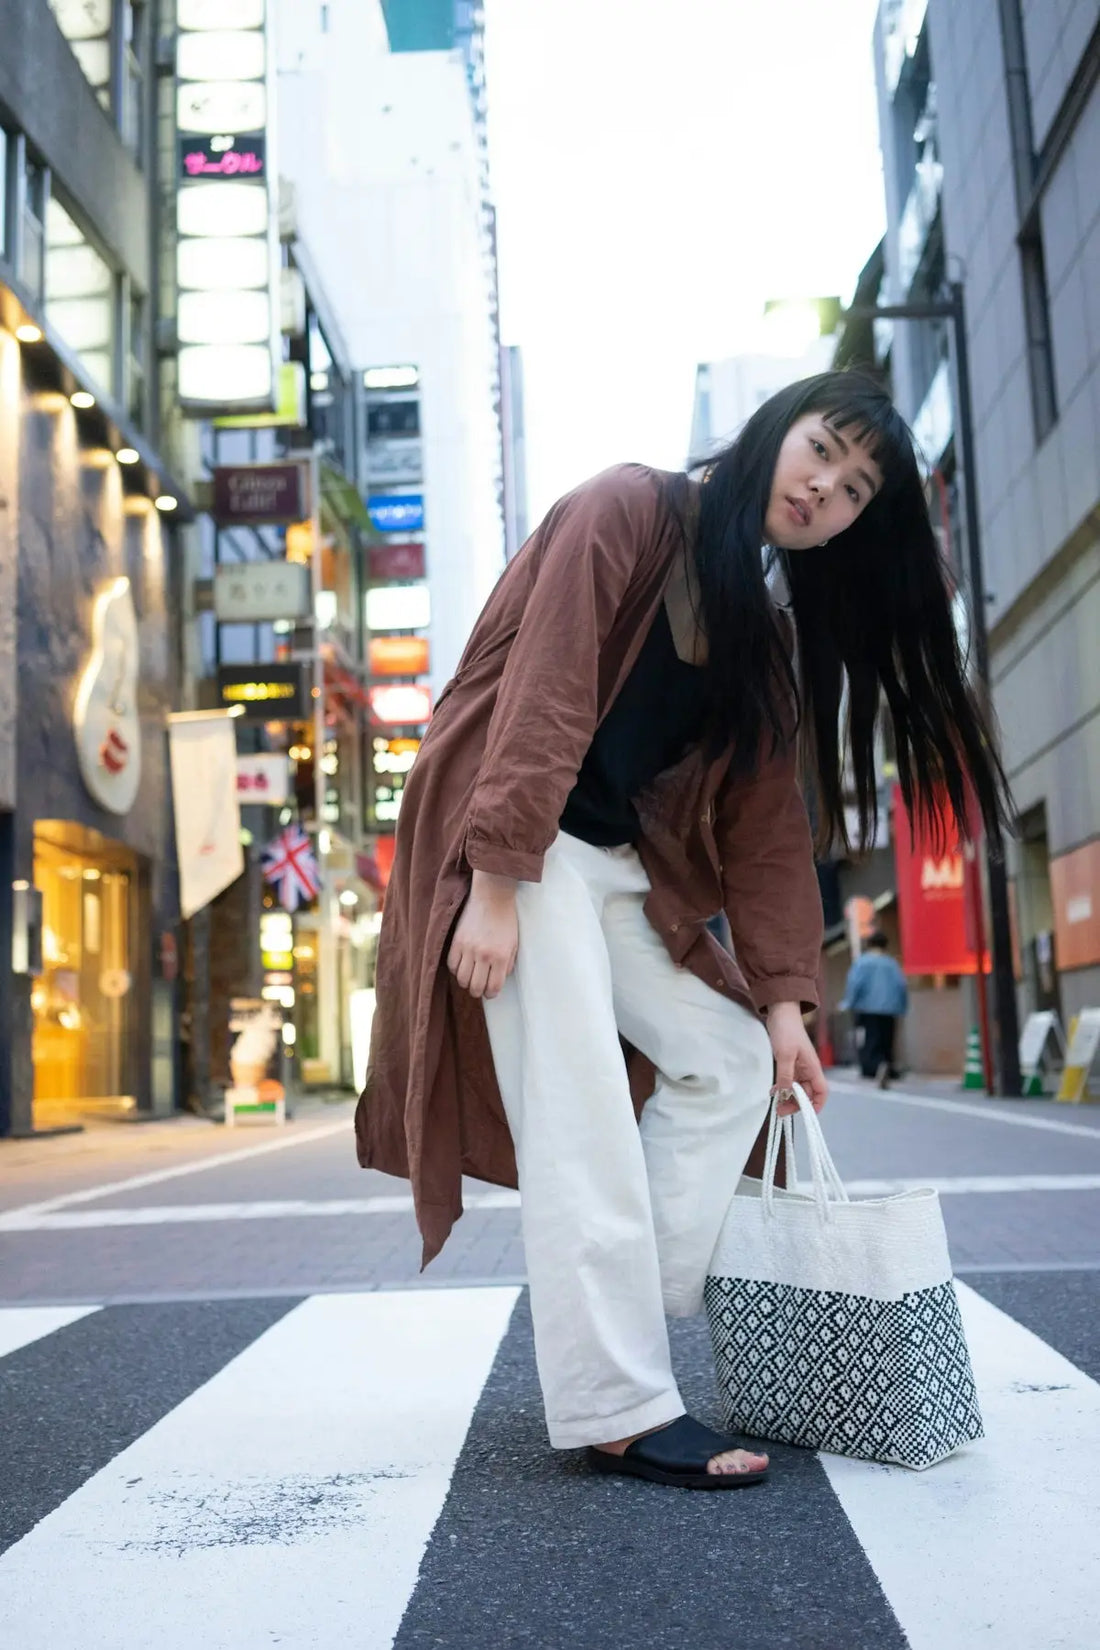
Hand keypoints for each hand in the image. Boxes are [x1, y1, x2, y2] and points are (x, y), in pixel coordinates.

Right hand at [447, 871, 518, 999]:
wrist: (492, 897)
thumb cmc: (506, 920)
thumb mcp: (514, 944)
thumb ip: (508, 965)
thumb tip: (498, 980)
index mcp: (501, 957)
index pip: (493, 987)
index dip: (491, 994)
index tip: (490, 992)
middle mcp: (483, 955)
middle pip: (475, 987)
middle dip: (478, 991)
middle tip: (479, 986)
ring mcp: (468, 948)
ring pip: (461, 979)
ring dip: (466, 981)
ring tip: (470, 976)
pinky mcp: (456, 941)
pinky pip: (451, 965)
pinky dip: (456, 969)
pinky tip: (462, 965)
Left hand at [765, 1001, 827, 1114]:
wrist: (780, 1012)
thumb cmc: (786, 1031)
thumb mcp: (785, 1054)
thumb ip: (785, 1075)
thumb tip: (785, 1094)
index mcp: (812, 1068)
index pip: (821, 1091)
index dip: (817, 1105)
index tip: (806, 1114)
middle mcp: (808, 1070)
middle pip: (807, 1094)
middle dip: (796, 1104)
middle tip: (780, 1111)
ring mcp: (799, 1067)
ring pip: (796, 1089)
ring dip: (787, 1097)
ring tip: (775, 1103)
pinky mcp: (789, 1063)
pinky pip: (788, 1081)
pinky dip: (782, 1088)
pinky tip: (773, 1091)